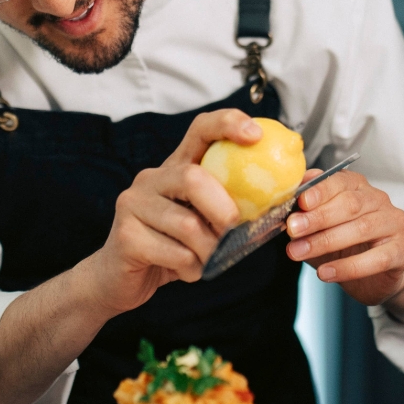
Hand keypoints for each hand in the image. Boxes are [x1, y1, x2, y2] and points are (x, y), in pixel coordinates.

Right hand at [88, 110, 257, 314]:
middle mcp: (149, 179)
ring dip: (210, 251)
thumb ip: (230, 207)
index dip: (228, 124)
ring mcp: (132, 205)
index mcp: (174, 168)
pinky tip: (185, 269)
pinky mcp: (125, 235)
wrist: (120, 279)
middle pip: (193, 178)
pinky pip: (175, 253)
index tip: (256, 135)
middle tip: (232, 233)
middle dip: (224, 210)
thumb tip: (283, 199)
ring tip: (206, 260)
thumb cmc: (172, 248)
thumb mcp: (204, 221)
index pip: (199, 130)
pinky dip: (192, 268)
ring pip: (187, 224)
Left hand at [285, 169, 403, 304]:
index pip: (339, 181)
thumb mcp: (316, 226)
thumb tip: (283, 205)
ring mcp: (394, 224)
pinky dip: (348, 267)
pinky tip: (325, 273)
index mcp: (355, 186)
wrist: (376, 272)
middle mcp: (378, 200)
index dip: (319, 191)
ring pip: (362, 228)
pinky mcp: (402, 251)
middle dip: (317, 218)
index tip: (300, 202)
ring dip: (326, 242)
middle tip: (292, 229)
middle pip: (350, 204)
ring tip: (298, 253)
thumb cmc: (341, 242)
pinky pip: (377, 259)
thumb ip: (303, 212)